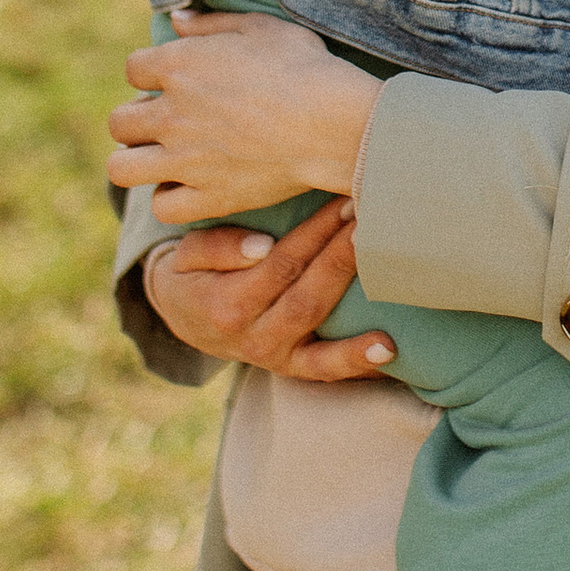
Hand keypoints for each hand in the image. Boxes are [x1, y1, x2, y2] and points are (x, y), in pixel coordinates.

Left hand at [109, 6, 384, 222]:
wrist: (333, 122)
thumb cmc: (303, 67)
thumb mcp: (260, 28)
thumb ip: (211, 24)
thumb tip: (175, 19)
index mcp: (178, 66)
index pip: (133, 69)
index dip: (151, 74)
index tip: (173, 80)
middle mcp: (170, 114)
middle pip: (119, 121)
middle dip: (138, 120)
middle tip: (169, 122)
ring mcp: (184, 160)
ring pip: (121, 168)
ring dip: (136, 162)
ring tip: (163, 158)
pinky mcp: (207, 197)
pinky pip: (162, 207)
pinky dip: (171, 198)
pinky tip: (190, 187)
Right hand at [143, 200, 396, 381]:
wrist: (180, 318)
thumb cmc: (190, 273)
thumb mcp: (185, 254)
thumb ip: (217, 248)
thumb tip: (262, 247)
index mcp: (225, 304)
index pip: (280, 263)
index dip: (315, 233)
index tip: (344, 201)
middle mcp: (251, 336)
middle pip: (307, 293)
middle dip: (343, 254)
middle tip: (373, 217)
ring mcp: (273, 357)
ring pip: (319, 326)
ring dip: (356, 294)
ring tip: (389, 266)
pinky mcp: (291, 368)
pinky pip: (325, 369)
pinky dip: (357, 360)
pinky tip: (389, 347)